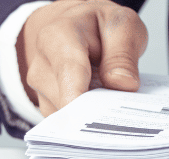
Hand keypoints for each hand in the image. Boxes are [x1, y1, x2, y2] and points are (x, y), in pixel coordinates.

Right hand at [16, 0, 147, 115]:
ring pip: (71, 117)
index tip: (96, 121)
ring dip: (96, 115)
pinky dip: (89, 119)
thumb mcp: (122, 25)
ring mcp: (42, 89)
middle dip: (100, 110)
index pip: (69, 75)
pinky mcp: (48, 105)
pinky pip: (70, 122)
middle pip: (70, 103)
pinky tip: (103, 105)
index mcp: (58, 38)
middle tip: (126, 105)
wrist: (75, 25)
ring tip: (113, 96)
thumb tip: (123, 85)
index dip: (81, 102)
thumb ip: (123, 54)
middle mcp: (42, 65)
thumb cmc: (98, 25)